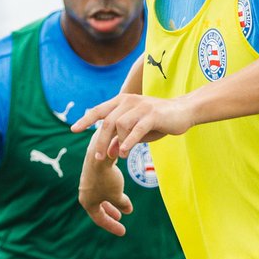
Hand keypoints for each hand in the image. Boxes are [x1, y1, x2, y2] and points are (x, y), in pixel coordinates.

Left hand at [71, 92, 194, 159]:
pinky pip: (136, 129)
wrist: (183, 111)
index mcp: (122, 102)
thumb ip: (122, 139)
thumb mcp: (137, 131)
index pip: (99, 110)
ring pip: (120, 125)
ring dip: (117, 143)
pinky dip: (128, 142)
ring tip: (120, 157)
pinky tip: (124, 153)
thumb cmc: (158, 121)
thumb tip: (109, 152)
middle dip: (100, 141)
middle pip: (107, 121)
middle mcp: (128, 101)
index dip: (86, 120)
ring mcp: (140, 107)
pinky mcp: (152, 115)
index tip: (74, 130)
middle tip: (99, 157)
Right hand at [78, 150, 132, 235]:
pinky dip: (111, 191)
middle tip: (120, 219)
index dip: (112, 226)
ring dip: (112, 203)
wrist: (101, 154)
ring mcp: (89, 183)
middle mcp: (86, 193)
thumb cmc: (108, 178)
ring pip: (101, 197)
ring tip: (122, 206)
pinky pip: (103, 187)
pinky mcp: (93, 173)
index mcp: (88, 203)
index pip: (100, 219)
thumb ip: (122, 204)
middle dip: (110, 214)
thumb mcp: (118, 195)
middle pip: (98, 209)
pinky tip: (120, 190)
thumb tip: (128, 210)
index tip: (123, 232)